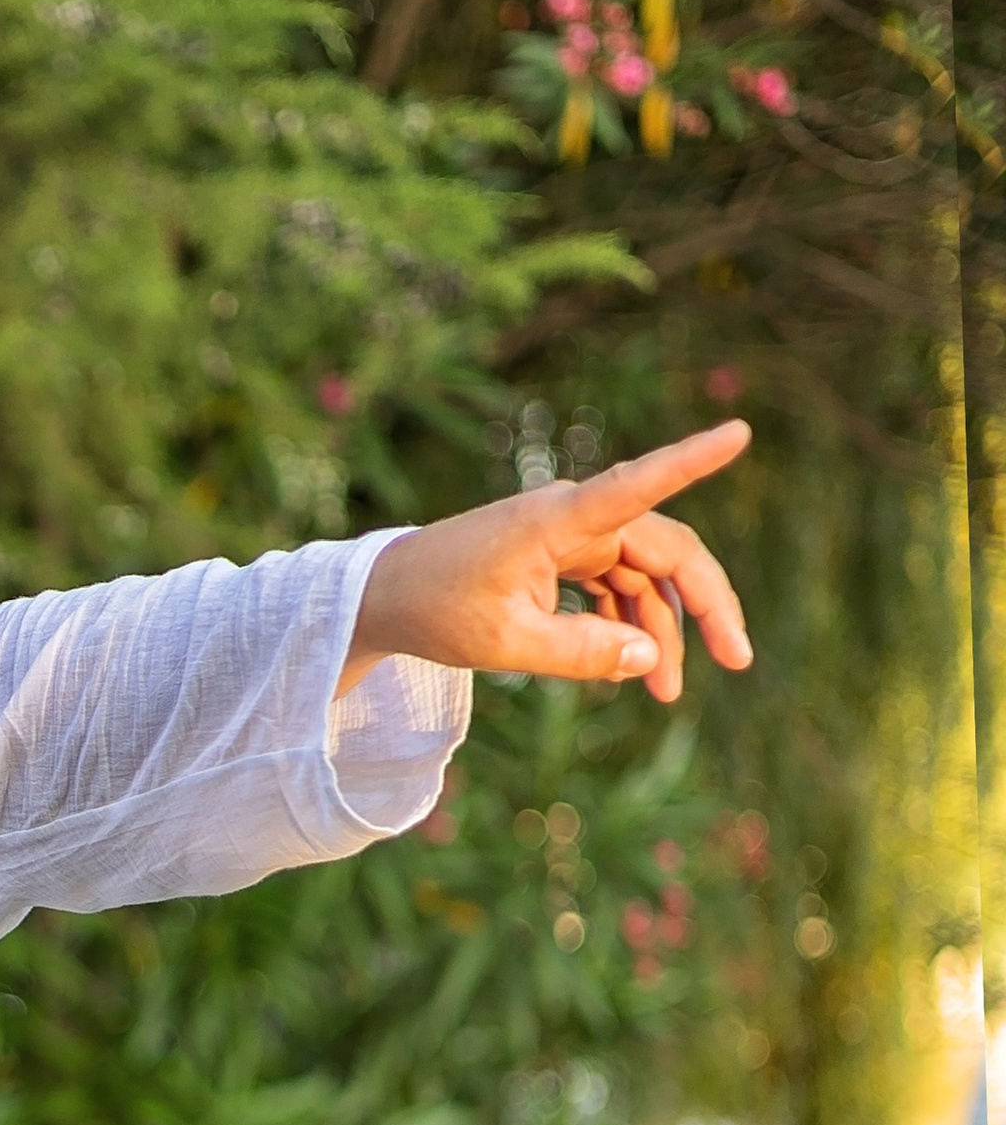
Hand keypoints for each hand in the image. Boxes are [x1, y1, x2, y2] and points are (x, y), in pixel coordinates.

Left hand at [341, 419, 753, 705]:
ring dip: (661, 631)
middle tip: (738, 661)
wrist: (384, 596)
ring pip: (643, 576)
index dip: (692, 459)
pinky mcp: (561, 556)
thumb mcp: (506, 644)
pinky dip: (628, 625)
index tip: (739, 432)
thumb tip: (648, 657)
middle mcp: (573, 518)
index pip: (637, 483)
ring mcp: (570, 536)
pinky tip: (631, 667)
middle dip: (705, 606)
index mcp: (558, 520)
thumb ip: (580, 654)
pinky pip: (615, 586)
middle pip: (666, 551)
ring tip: (666, 693)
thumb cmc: (436, 610)